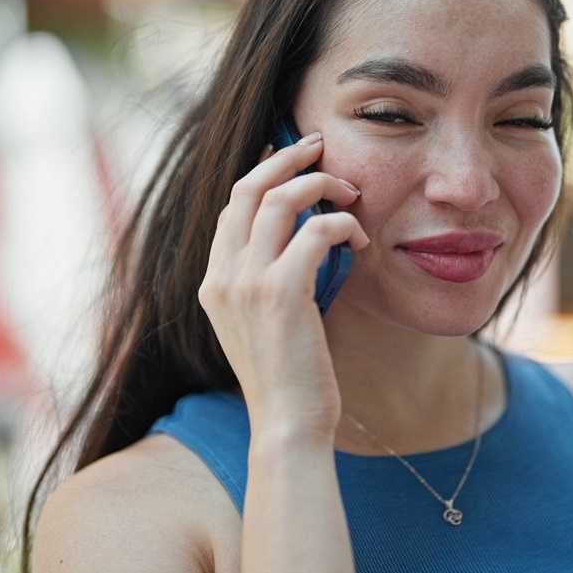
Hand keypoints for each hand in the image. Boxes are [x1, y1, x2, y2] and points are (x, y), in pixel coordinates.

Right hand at [199, 131, 368, 441]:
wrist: (288, 425)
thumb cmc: (288, 379)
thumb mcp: (264, 325)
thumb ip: (269, 282)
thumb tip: (304, 240)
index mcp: (213, 282)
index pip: (233, 205)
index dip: (263, 172)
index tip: (292, 156)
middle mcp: (222, 276)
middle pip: (249, 187)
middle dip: (288, 158)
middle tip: (322, 147)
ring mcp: (246, 282)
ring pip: (281, 199)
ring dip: (322, 186)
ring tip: (352, 194)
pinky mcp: (280, 292)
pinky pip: (314, 231)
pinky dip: (342, 225)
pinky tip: (359, 242)